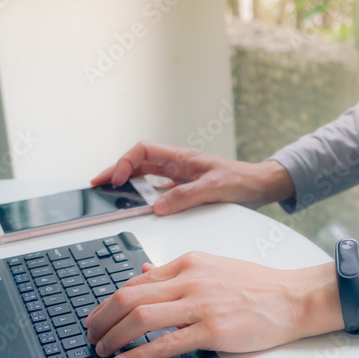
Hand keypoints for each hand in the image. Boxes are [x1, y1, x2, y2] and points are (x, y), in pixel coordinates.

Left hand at [84, 252, 343, 357]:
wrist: (294, 297)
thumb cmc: (259, 286)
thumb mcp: (213, 266)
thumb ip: (178, 271)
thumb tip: (145, 270)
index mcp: (189, 263)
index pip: (136, 281)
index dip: (109, 302)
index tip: (99, 317)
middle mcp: (190, 279)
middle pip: (129, 297)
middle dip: (101, 319)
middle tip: (90, 336)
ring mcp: (201, 304)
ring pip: (140, 317)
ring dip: (113, 337)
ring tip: (102, 351)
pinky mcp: (213, 330)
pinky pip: (165, 343)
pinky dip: (138, 355)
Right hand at [91, 141, 294, 214]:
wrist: (260, 186)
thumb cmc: (241, 181)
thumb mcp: (213, 189)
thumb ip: (185, 196)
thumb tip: (157, 206)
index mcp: (181, 157)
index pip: (143, 151)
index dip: (125, 163)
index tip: (116, 179)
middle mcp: (178, 163)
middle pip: (138, 161)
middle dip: (117, 170)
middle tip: (98, 184)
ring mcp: (180, 175)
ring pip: (146, 173)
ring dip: (127, 180)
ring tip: (109, 191)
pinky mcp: (185, 186)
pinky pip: (157, 186)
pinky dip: (143, 192)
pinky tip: (137, 202)